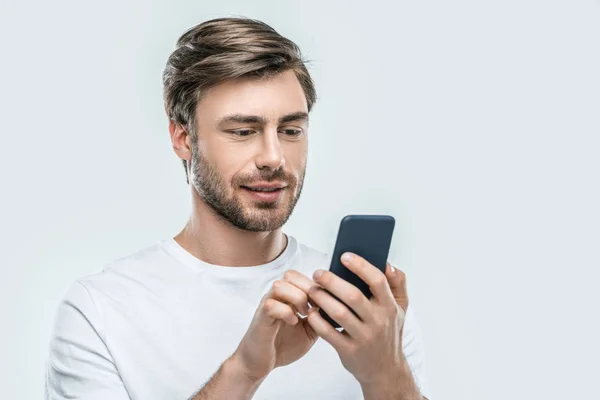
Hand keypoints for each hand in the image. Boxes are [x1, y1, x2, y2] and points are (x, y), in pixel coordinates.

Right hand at [231, 269, 318, 381]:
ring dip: (296, 298)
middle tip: (315, 307)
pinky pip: (270, 305)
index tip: (325, 302)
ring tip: (304, 314)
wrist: (260, 363)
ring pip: (279, 285)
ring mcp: (267, 305)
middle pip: (290, 275)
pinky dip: (285, 312)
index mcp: (288, 297)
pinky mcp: (261, 318)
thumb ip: (319, 317)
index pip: (301, 276)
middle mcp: (276, 297)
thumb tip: (336, 308)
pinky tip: (293, 322)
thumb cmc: (283, 345)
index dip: (315, 285)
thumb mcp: (309, 331)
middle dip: (307, 289)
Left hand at [305, 252, 409, 386]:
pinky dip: (318, 322)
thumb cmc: (389, 333)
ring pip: (339, 313)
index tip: (344, 256)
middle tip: (318, 273)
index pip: (377, 281)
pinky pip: (329, 334)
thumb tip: (387, 263)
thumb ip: (398, 284)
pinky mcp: (349, 351)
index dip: (360, 266)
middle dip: (332, 281)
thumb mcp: (401, 309)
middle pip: (353, 296)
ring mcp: (364, 337)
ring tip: (312, 290)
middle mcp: (378, 321)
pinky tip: (311, 312)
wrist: (385, 371)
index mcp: (389, 307)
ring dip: (322, 299)